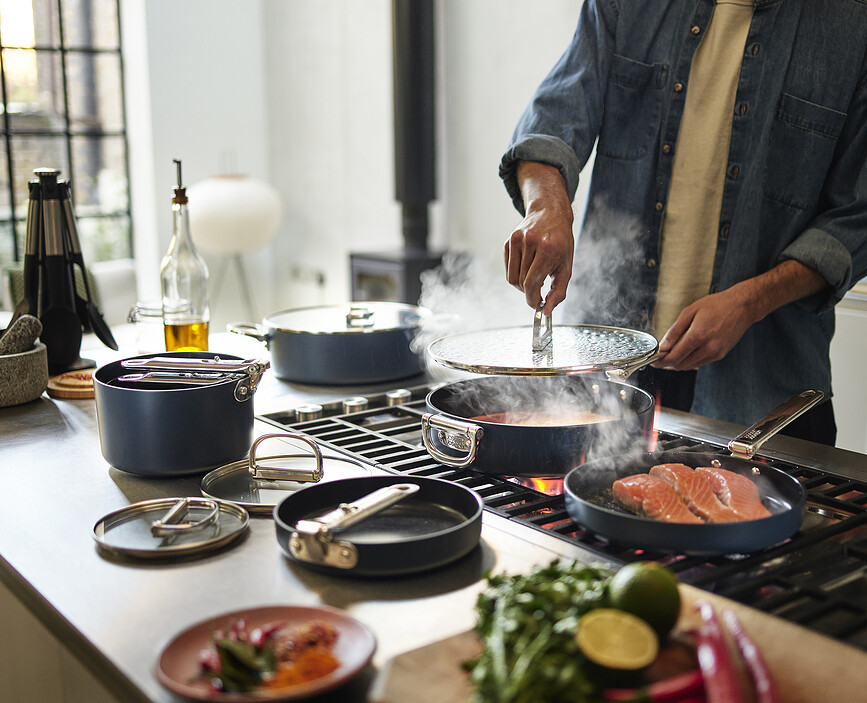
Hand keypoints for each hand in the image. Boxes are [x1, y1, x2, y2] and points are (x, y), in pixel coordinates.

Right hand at [504, 162, 574, 314]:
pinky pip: (508, 269)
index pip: (532, 283)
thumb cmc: (561, 243)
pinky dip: (516, 273)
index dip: (532, 299)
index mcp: (547, 248)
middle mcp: (530, 242)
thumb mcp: (566, 267)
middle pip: (521, 283)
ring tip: (534, 277)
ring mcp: (516, 240)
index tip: (537, 305)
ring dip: (522, 284)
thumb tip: (546, 311)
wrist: (550, 214)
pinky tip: (527, 266)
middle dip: (530, 292)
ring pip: (512, 278)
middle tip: (539, 289)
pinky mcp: (508, 241)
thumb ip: (558, 292)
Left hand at [654, 287, 753, 370]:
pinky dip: (690, 359)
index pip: (674, 356)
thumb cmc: (716, 305)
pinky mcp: (720, 355)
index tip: (654, 360)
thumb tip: (663, 346)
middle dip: (668, 362)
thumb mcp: (690, 312)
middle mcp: (708, 348)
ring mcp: (715, 353)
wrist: (742, 307)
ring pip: (689, 366)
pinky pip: (700, 363)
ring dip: (679, 361)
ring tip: (674, 351)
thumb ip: (674, 331)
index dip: (661, 361)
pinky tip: (688, 350)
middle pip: (680, 364)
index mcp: (698, 335)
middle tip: (661, 356)